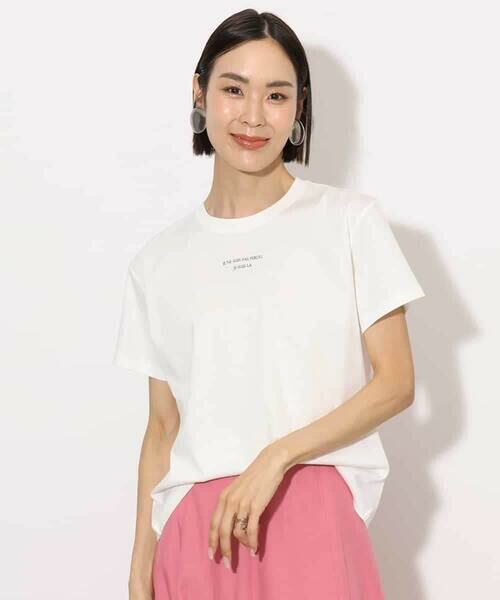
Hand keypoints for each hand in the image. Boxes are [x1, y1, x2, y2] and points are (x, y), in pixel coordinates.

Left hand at [207, 443, 289, 566]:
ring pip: (238, 533)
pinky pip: (252, 530)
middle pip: (222, 532)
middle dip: (224, 550)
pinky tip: (255, 549)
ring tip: (250, 550)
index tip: (211, 555)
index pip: (213, 523)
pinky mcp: (256, 506)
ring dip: (244, 545)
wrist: (270, 463)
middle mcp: (230, 501)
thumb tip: (232, 528)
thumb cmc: (255, 477)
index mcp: (224, 497)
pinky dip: (253, 542)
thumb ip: (232, 506)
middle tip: (227, 564)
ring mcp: (243, 504)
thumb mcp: (237, 490)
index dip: (211, 541)